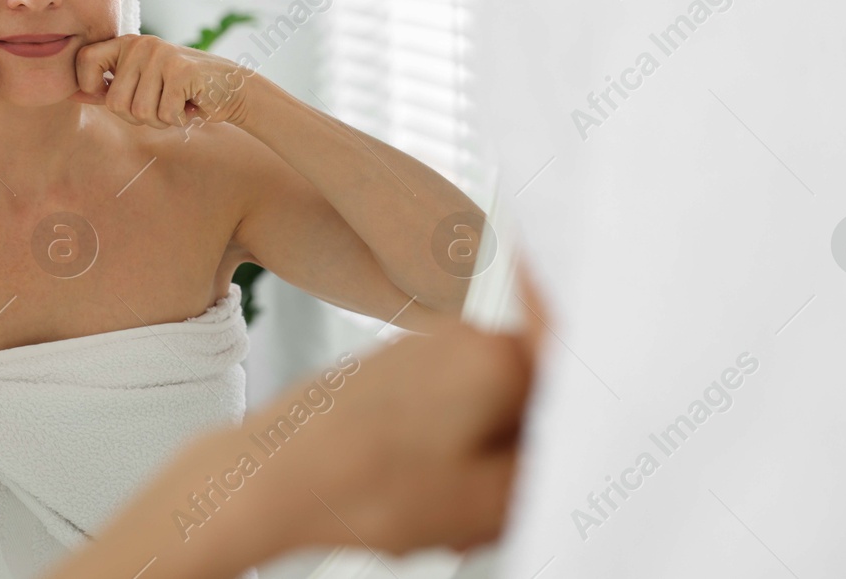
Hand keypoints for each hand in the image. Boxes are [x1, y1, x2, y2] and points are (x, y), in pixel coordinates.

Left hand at [69, 34, 250, 127]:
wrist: (229, 88)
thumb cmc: (180, 91)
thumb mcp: (140, 86)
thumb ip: (107, 89)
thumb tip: (71, 96)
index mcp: (126, 44)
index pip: (85, 60)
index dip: (90, 86)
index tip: (111, 96)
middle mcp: (142, 44)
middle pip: (114, 102)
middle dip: (137, 116)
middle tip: (160, 105)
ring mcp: (162, 55)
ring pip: (140, 112)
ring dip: (160, 120)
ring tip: (176, 104)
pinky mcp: (182, 70)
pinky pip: (164, 113)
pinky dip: (178, 119)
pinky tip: (190, 105)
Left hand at [235, 312, 542, 558]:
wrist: (271, 476)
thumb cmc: (363, 484)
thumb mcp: (487, 501)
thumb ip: (547, 469)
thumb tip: (575, 455)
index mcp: (497, 356)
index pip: (570, 392)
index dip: (563, 445)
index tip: (550, 477)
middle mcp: (461, 336)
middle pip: (525, 401)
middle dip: (516, 457)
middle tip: (494, 508)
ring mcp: (420, 349)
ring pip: (482, 409)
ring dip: (478, 460)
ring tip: (448, 509)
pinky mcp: (389, 369)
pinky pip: (442, 409)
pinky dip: (442, 450)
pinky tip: (417, 490)